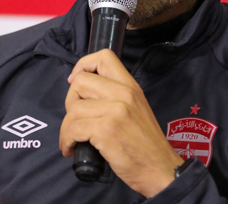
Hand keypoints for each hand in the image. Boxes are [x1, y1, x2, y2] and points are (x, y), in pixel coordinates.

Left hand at [59, 49, 183, 196]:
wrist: (161, 170)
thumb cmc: (145, 145)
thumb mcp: (136, 109)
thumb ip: (116, 97)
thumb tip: (85, 94)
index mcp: (131, 86)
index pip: (104, 57)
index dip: (83, 65)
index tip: (75, 81)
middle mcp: (124, 94)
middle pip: (80, 81)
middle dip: (70, 101)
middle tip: (76, 119)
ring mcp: (115, 111)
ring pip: (74, 108)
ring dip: (66, 127)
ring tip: (72, 139)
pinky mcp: (106, 130)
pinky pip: (73, 128)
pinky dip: (66, 140)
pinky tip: (71, 149)